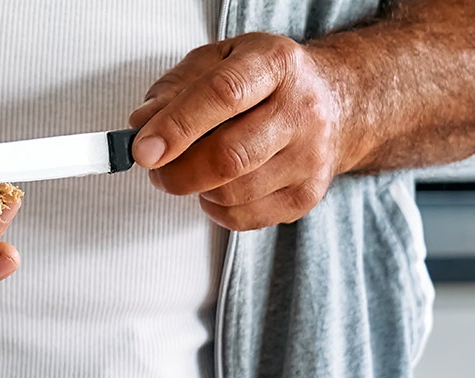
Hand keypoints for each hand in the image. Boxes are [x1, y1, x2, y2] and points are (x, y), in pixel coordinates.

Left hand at [128, 33, 352, 230]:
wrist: (333, 103)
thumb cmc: (264, 81)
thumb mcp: (217, 62)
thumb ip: (174, 90)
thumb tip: (142, 125)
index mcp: (274, 63)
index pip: (223, 95)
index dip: (176, 126)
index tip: (142, 150)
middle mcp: (301, 109)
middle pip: (228, 156)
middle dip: (176, 171)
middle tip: (155, 167)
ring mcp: (310, 156)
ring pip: (231, 193)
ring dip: (194, 189)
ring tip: (189, 170)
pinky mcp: (307, 195)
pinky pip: (241, 218)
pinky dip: (214, 208)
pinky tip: (217, 185)